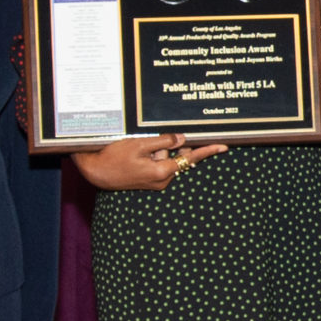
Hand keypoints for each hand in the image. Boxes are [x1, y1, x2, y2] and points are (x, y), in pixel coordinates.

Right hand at [75, 133, 226, 190]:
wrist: (96, 172)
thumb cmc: (114, 157)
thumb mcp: (139, 144)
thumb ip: (163, 141)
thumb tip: (181, 139)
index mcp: (162, 172)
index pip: (190, 157)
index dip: (207, 150)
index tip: (224, 146)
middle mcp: (162, 179)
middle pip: (177, 155)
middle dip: (167, 146)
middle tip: (147, 145)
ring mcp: (157, 181)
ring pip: (166, 157)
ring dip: (156, 149)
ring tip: (134, 150)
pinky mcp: (150, 180)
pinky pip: (159, 162)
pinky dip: (152, 154)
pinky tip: (137, 153)